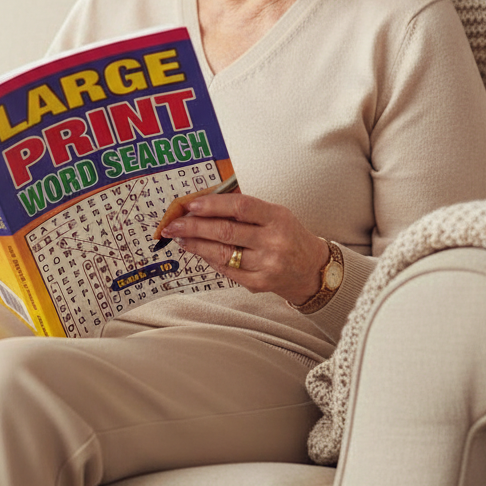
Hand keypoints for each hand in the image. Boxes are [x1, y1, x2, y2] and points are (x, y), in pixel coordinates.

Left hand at [161, 191, 328, 305]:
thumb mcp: (275, 214)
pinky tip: (198, 251)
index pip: (241, 207)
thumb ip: (244, 208)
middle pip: (226, 231)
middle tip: (174, 223)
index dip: (213, 205)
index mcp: (278, 218)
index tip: (191, 204)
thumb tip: (204, 202)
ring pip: (222, 253)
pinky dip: (209, 259)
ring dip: (196, 244)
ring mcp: (267, 265)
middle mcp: (274, 241)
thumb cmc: (289, 236)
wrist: (311, 269)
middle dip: (194, 226)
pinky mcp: (259, 283)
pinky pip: (226, 270)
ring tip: (180, 237)